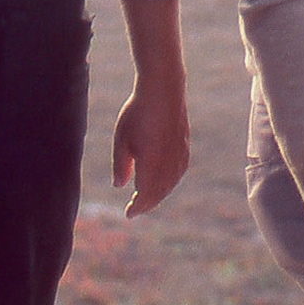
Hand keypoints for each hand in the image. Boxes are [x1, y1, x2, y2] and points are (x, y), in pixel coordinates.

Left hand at [111, 80, 189, 216]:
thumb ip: (121, 165)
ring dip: (159, 194)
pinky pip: (178, 172)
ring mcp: (179, 155)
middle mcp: (169, 163)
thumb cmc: (138, 113)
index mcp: (152, 163)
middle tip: (135, 209)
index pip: (145, 194)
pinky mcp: (184, 146)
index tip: (128, 214)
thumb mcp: (122, 139)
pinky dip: (170, 182)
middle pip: (159, 192)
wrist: (163, 90)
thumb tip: (119, 186)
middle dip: (147, 203)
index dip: (137, 207)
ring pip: (170, 183)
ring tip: (147, 196)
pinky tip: (164, 181)